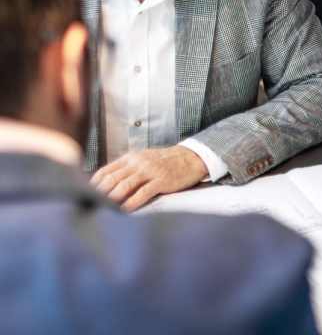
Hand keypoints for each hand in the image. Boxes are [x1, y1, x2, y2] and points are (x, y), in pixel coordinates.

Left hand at [90, 145, 207, 211]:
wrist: (189, 158)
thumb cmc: (163, 163)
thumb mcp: (142, 160)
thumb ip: (125, 170)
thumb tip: (105, 186)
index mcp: (131, 158)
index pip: (106, 171)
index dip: (94, 185)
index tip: (84, 196)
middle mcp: (138, 162)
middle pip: (113, 178)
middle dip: (99, 194)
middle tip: (89, 207)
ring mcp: (150, 170)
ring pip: (125, 185)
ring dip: (112, 199)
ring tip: (103, 210)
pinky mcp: (161, 180)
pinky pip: (143, 192)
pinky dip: (132, 203)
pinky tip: (125, 211)